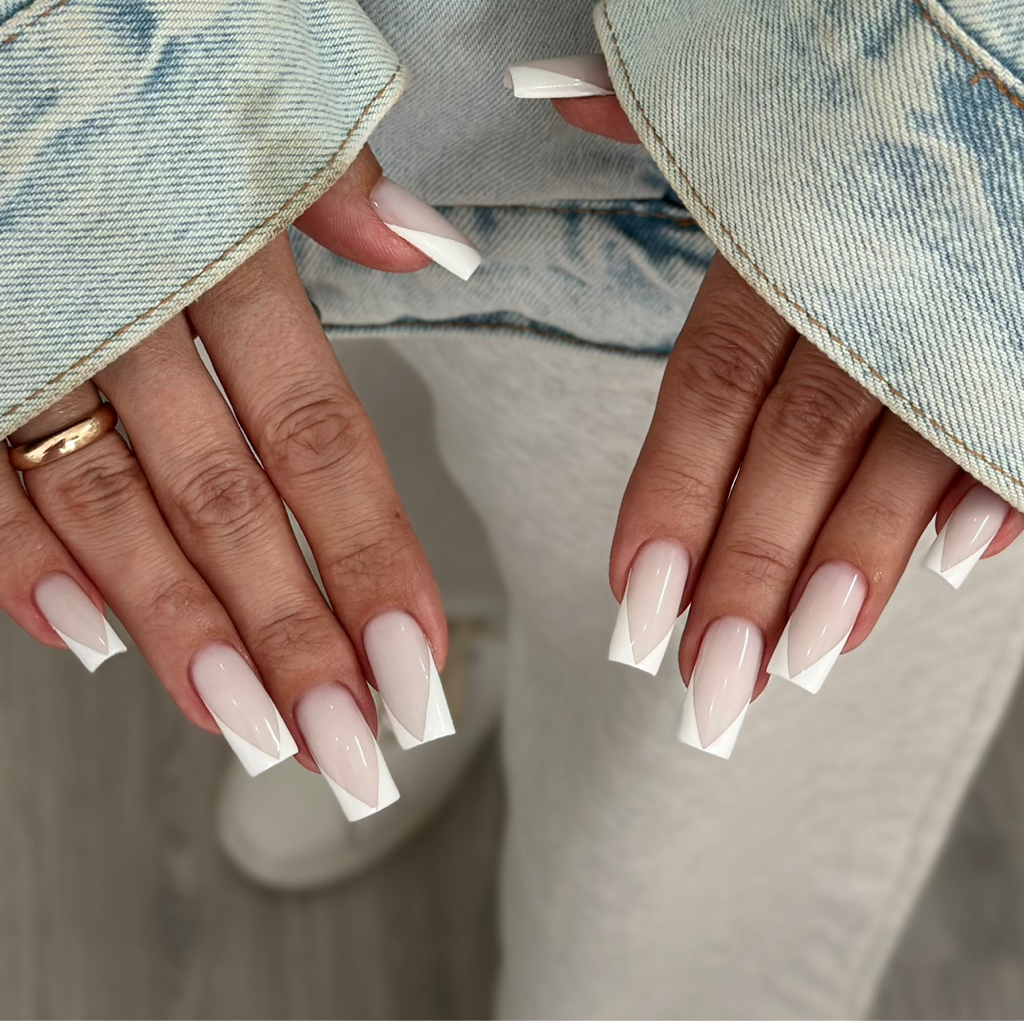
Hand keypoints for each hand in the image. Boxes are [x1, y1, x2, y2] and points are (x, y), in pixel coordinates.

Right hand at [0, 147, 473, 813]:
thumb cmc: (116, 46)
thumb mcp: (240, 86)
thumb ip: (330, 184)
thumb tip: (428, 253)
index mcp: (222, 250)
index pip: (318, 438)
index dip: (370, 556)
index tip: (415, 658)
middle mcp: (132, 312)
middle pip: (230, 506)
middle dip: (293, 638)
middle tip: (350, 744)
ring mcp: (39, 339)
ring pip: (116, 511)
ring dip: (183, 633)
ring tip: (249, 731)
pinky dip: (25, 558)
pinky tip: (87, 642)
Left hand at [552, 86, 1022, 751]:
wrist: (1017, 30)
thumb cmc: (884, 67)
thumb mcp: (765, 72)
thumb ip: (661, 108)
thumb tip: (554, 96)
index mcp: (785, 228)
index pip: (712, 386)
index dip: (672, 494)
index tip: (632, 597)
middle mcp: (870, 277)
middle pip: (795, 450)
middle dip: (746, 574)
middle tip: (705, 687)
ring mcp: (962, 306)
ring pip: (903, 455)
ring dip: (853, 568)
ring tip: (798, 665)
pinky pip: (1011, 419)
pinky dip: (991, 493)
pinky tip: (954, 568)